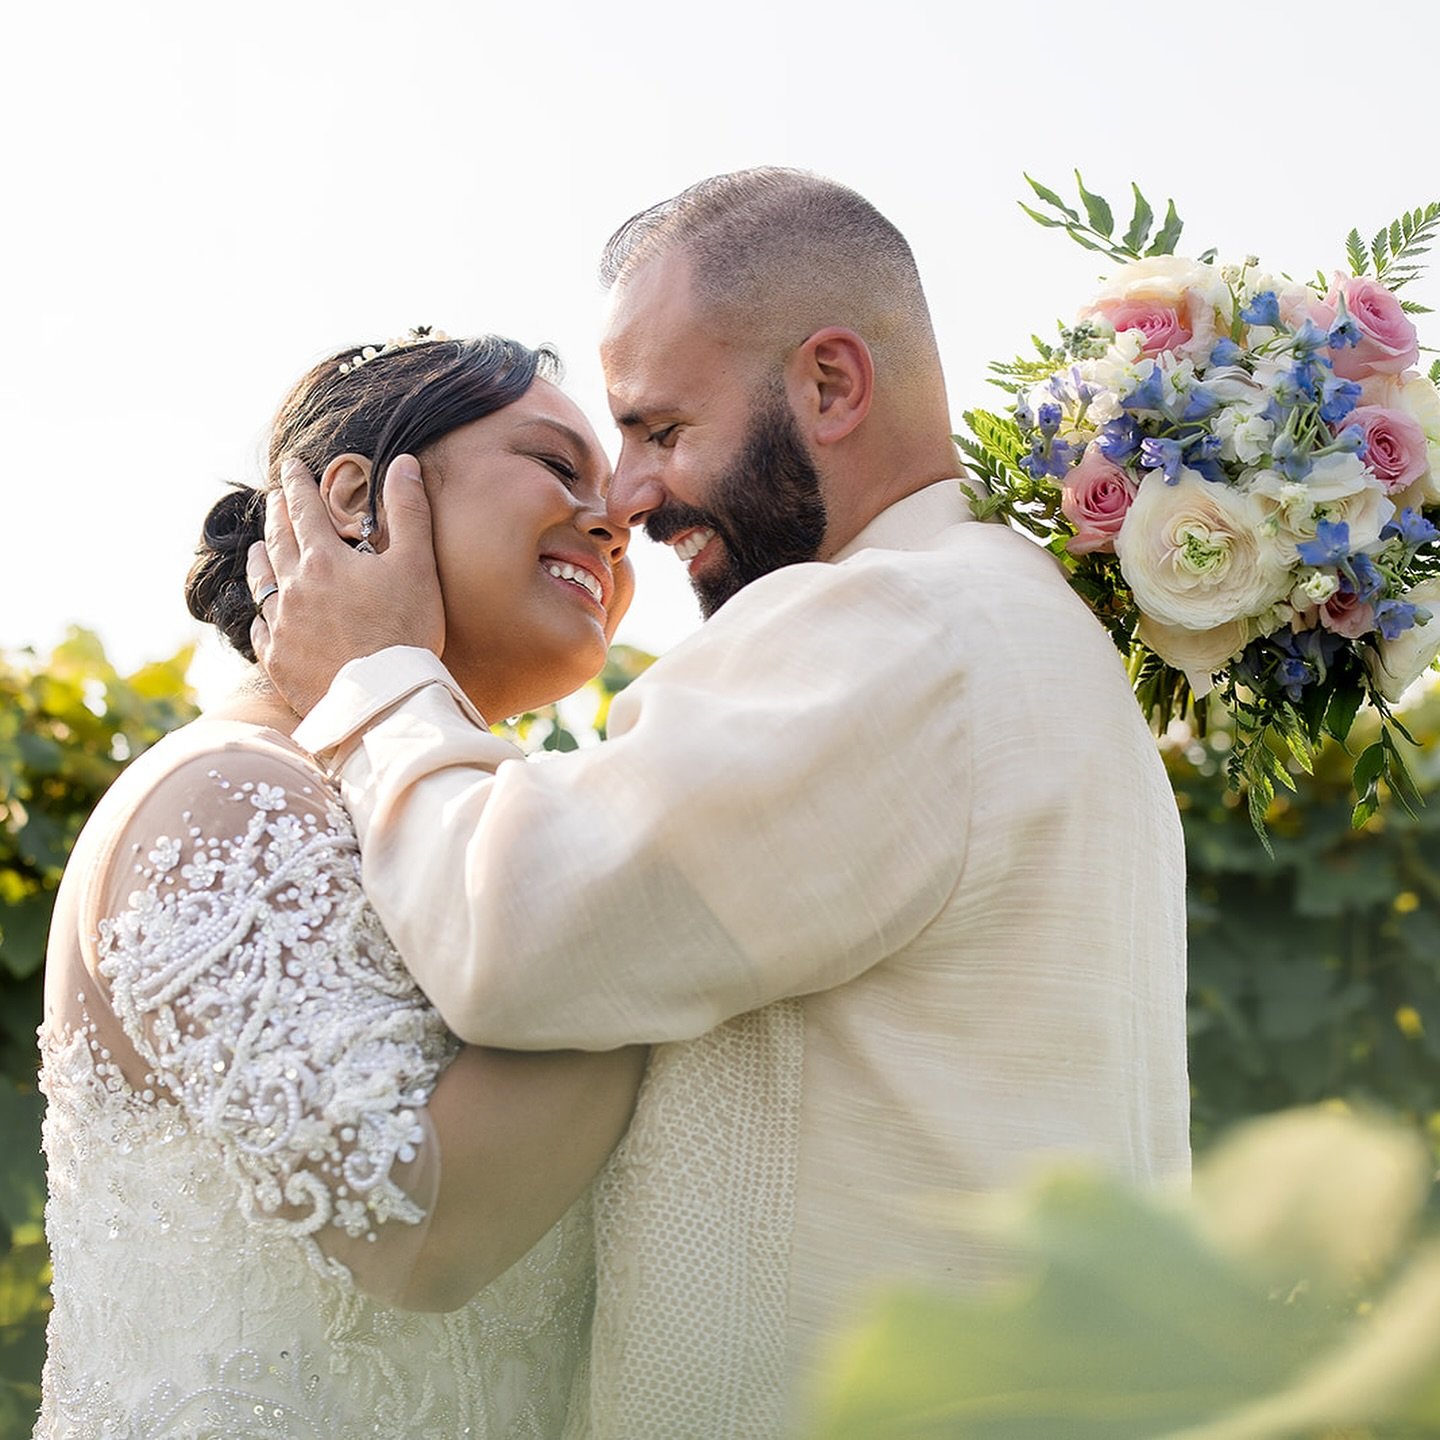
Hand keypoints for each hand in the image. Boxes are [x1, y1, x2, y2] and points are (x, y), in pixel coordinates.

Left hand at [248, 455, 445, 714]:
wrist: (381, 698)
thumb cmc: (405, 631)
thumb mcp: (416, 566)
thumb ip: (408, 512)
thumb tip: (403, 462)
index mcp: (325, 559)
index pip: (305, 508)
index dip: (298, 483)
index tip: (292, 465)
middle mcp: (294, 587)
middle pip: (278, 539)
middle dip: (277, 513)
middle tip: (274, 497)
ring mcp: (282, 625)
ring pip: (261, 582)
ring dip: (260, 558)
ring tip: (259, 548)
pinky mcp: (279, 660)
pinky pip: (261, 628)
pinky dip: (261, 613)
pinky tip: (263, 613)